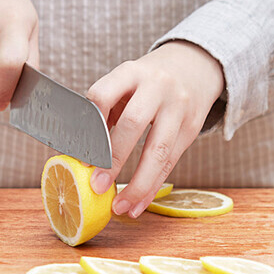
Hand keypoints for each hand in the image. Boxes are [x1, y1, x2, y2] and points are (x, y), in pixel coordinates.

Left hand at [86, 41, 224, 216]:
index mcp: (130, 72)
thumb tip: (80, 154)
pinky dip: (152, 187)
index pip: (103, 94)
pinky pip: (170, 163)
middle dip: (113, 157)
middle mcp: (156, 87)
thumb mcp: (125, 82)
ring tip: (120, 206)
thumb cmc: (146, 82)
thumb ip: (105, 110)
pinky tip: (138, 204)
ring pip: (158, 150)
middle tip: (96, 185)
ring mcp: (178, 107)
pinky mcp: (192, 128)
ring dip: (138, 184)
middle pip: (134, 122)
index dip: (90, 123)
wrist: (194, 67)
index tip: (80, 151)